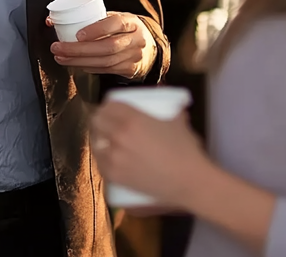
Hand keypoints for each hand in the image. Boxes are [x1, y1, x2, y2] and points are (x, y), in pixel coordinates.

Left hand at [49, 12, 154, 77]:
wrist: (148, 45)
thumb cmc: (122, 29)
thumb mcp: (113, 18)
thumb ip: (90, 18)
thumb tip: (50, 20)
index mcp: (131, 21)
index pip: (116, 23)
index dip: (96, 29)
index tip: (77, 35)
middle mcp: (136, 39)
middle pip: (107, 47)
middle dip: (79, 50)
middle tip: (58, 48)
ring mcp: (134, 56)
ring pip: (105, 62)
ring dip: (79, 61)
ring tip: (61, 57)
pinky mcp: (130, 69)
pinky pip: (106, 70)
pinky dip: (89, 68)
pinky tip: (76, 64)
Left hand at [91, 100, 209, 210]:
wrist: (189, 182)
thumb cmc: (186, 150)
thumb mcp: (177, 121)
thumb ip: (172, 109)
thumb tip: (173, 104)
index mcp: (132, 118)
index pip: (109, 105)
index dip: (108, 106)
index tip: (112, 109)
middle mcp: (118, 135)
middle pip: (97, 121)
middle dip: (101, 120)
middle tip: (109, 123)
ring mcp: (113, 157)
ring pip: (95, 142)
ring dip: (99, 139)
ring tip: (107, 141)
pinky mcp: (114, 176)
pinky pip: (99, 163)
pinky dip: (102, 158)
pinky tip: (107, 157)